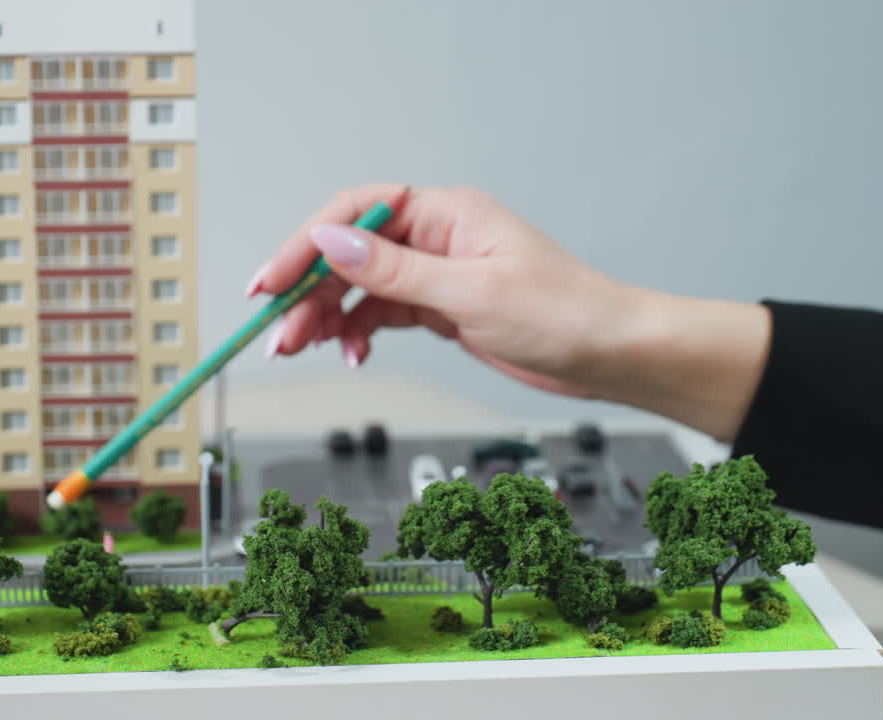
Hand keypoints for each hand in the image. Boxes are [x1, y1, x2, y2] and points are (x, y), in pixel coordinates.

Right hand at [248, 182, 771, 442]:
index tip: (273, 280)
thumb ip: (395, 270)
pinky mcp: (440, 307)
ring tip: (300, 348)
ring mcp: (435, 273)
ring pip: (360, 288)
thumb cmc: (563, 313)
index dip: (305, 244)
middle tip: (277, 330)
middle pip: (349, 254)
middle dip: (308, 291)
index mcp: (443, 213)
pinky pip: (381, 313)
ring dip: (326, 316)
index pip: (355, 214)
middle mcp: (434, 237)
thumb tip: (331, 241)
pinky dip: (359, 333)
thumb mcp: (471, 293)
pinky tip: (351, 354)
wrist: (609, 353)